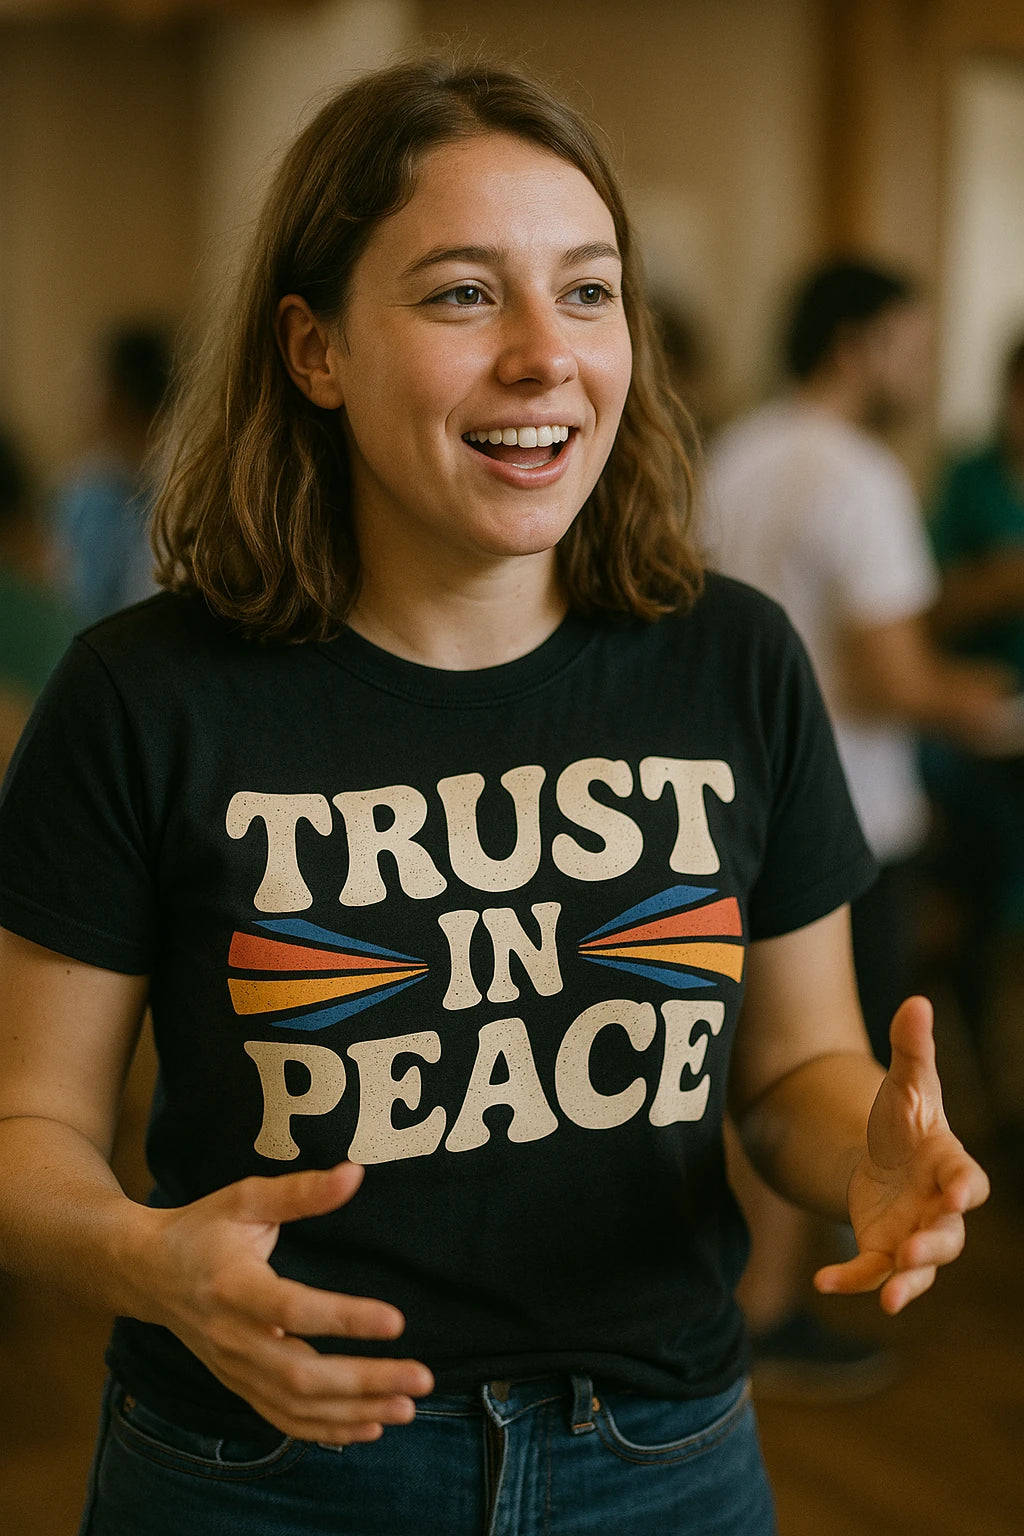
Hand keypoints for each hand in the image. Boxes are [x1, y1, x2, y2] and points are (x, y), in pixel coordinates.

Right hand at [141, 1162, 433, 1442]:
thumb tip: (356, 1174)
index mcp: (234, 1287)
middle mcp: (232, 1339)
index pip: (293, 1310)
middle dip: (365, 1382)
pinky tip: (369, 1428)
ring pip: (296, 1406)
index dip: (345, 1318)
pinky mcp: (238, 1385)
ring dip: (355, 1413)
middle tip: (421, 1378)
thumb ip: (300, 1192)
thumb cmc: (202, 1228)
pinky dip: (326, 1431)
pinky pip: (283, 1420)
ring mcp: (234, 1370)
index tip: (396, 1320)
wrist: (147, 1272)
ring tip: (407, 1407)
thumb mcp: (246, 1199)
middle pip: (301, 1375)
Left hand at [813, 996, 989, 1313]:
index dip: (967, 1189)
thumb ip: (912, 1047)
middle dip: (934, 1246)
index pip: (970, 1181)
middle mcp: (940, 1209)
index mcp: (952, 1166)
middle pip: (949, 1236)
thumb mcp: (905, 1081)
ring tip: (890, 1299)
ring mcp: (914, 1235)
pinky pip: (871, 1272)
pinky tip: (821, 1283)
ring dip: (907, 1281)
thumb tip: (917, 1001)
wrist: (880, 1153)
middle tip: (913, 1251)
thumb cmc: (905, 1118)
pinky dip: (850, 1280)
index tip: (958, 1194)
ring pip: (920, 1268)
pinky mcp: (883, 1250)